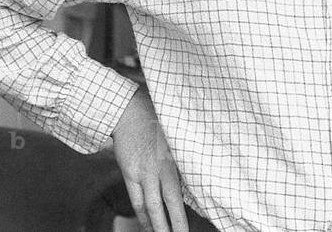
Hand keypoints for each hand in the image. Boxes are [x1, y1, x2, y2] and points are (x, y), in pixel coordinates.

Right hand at [112, 87, 188, 231]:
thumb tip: (201, 179)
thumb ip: (187, 157)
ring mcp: (143, 172)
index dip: (182, 215)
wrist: (130, 112)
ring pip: (150, 206)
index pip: (180, 193)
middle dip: (172, 226)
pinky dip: (143, 214)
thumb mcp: (179, 136)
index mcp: (176, 159)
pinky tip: (148, 225)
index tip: (187, 231)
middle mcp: (160, 167)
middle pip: (167, 204)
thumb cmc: (160, 121)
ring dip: (156, 226)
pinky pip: (136, 200)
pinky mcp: (130, 173)